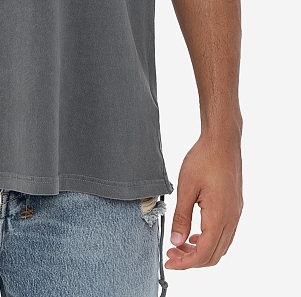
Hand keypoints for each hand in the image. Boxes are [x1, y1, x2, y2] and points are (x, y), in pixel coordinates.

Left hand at [165, 132, 242, 268]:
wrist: (222, 141)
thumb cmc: (203, 159)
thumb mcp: (186, 188)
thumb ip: (181, 218)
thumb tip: (176, 242)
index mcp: (219, 216)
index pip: (204, 253)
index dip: (186, 263)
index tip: (170, 262)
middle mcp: (231, 219)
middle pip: (214, 255)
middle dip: (192, 260)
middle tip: (172, 254)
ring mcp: (235, 214)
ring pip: (221, 246)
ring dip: (201, 251)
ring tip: (180, 245)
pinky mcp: (235, 207)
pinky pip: (224, 234)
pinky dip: (209, 240)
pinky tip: (194, 233)